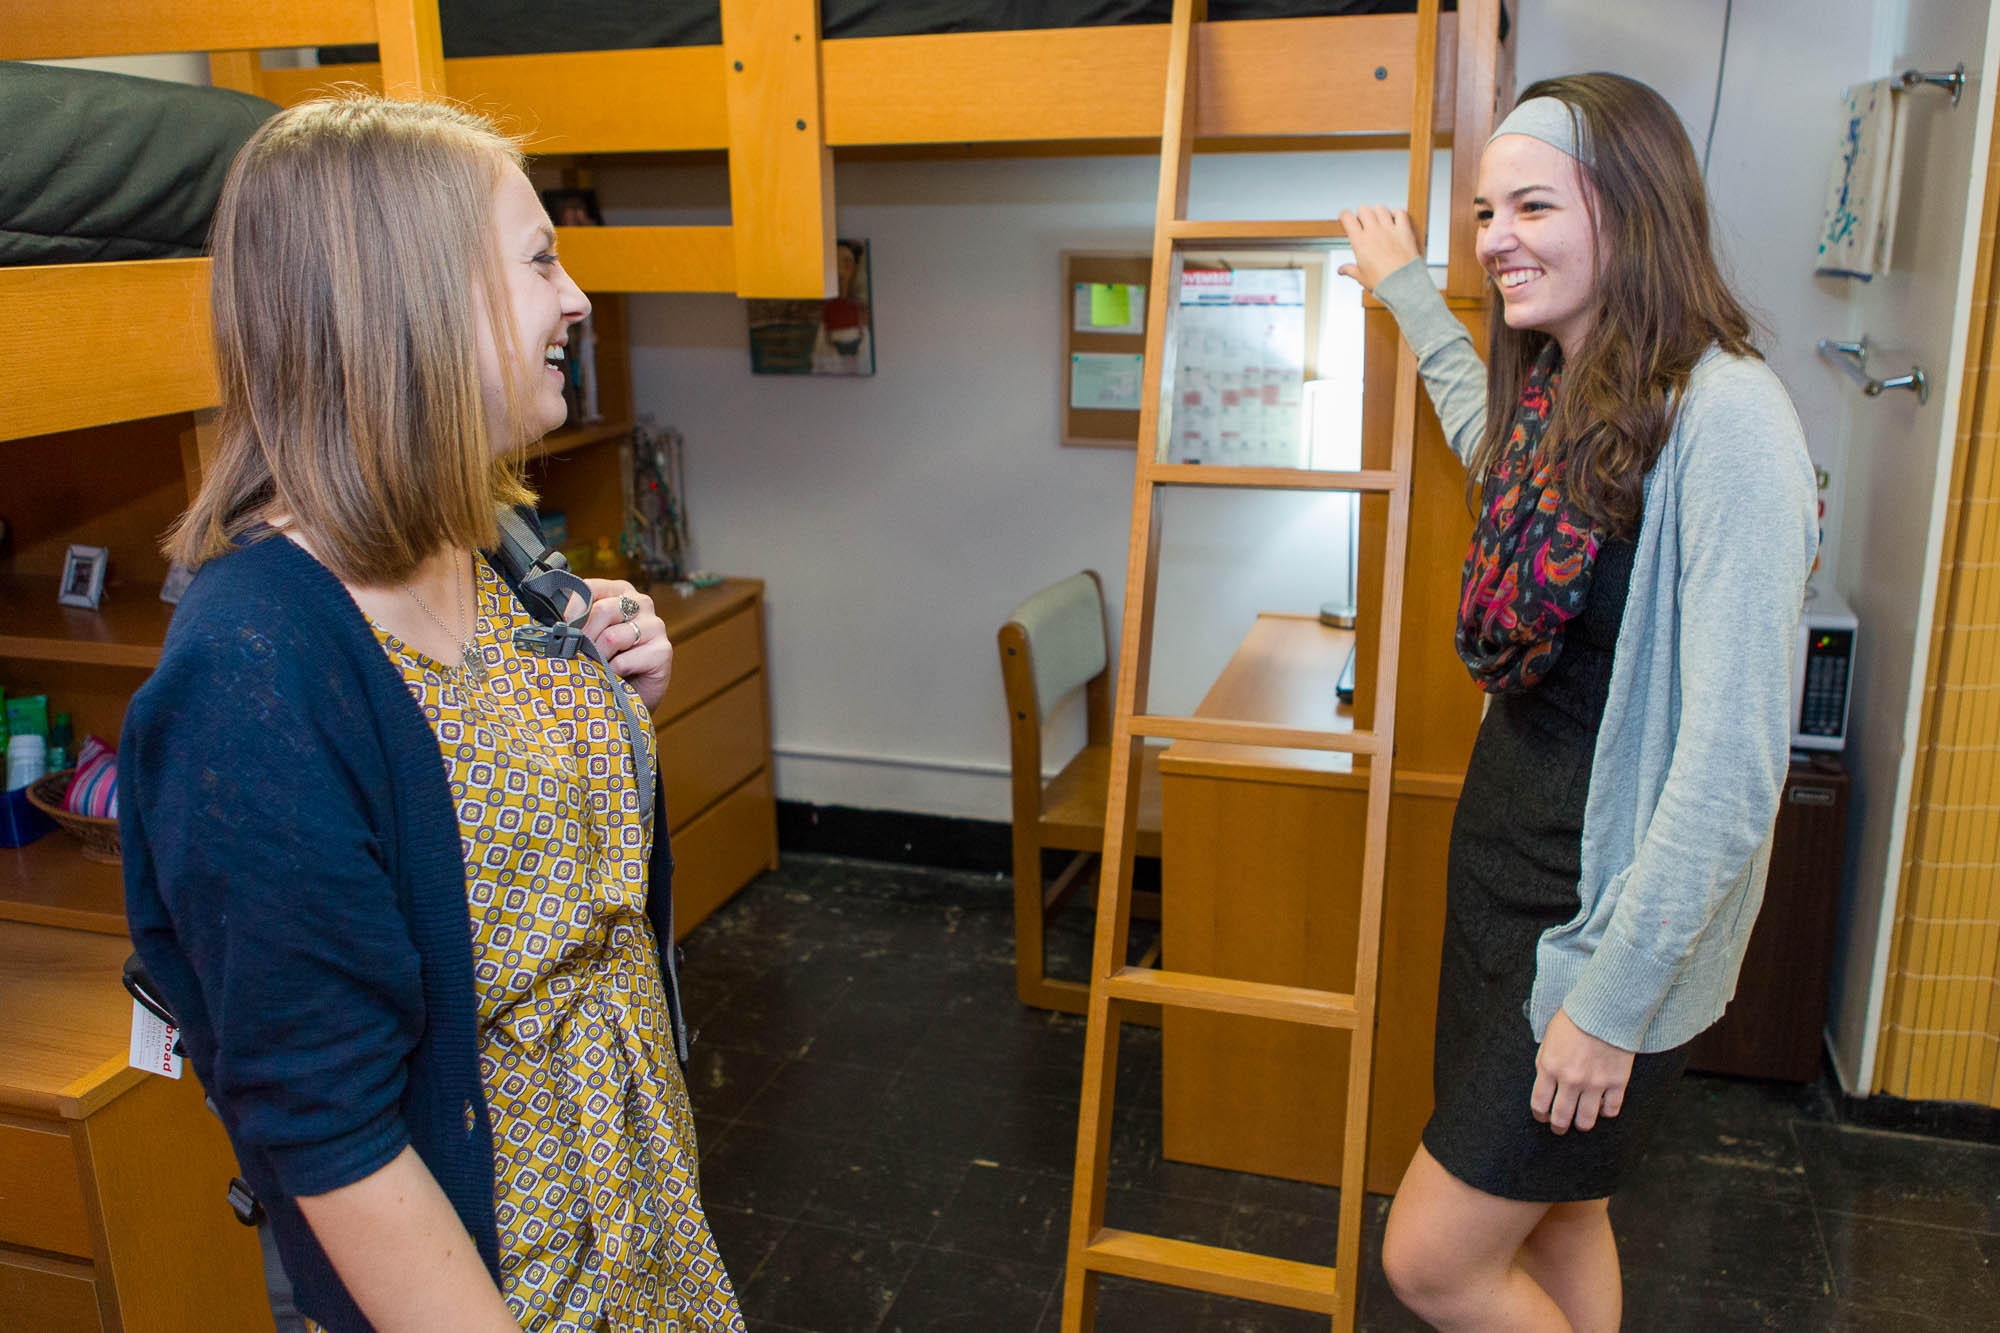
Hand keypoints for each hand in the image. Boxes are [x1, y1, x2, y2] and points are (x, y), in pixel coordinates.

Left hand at [574, 579, 671, 710]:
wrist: (630, 694)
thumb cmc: (606, 660)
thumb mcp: (589, 634)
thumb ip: (576, 620)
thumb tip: (554, 623)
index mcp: (620, 592)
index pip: (590, 587)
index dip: (572, 610)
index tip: (562, 629)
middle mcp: (641, 603)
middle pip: (602, 610)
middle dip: (584, 637)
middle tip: (578, 653)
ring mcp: (655, 626)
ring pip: (612, 637)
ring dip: (598, 657)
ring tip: (596, 665)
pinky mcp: (663, 651)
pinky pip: (624, 661)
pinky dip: (612, 673)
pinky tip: (614, 676)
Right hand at [1336, 205, 1423, 292]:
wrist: (1403, 285)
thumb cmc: (1382, 282)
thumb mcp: (1362, 277)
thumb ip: (1350, 270)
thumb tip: (1341, 270)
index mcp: (1360, 242)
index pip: (1347, 218)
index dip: (1344, 216)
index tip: (1346, 218)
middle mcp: (1374, 232)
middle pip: (1364, 209)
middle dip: (1362, 214)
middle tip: (1363, 222)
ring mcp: (1390, 230)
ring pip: (1380, 208)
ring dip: (1378, 212)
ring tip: (1379, 220)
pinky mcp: (1404, 231)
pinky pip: (1400, 213)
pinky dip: (1396, 213)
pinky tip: (1394, 219)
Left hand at [1530, 1008, 1635, 1134]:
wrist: (1605, 1009)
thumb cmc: (1574, 1020)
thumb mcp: (1548, 1039)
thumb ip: (1545, 1063)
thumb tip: (1544, 1083)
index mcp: (1550, 1067)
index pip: (1540, 1104)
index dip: (1540, 1115)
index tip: (1543, 1116)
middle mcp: (1571, 1080)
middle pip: (1561, 1118)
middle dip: (1558, 1127)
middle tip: (1559, 1128)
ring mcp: (1595, 1083)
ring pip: (1586, 1121)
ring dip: (1581, 1124)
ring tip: (1580, 1122)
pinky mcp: (1617, 1082)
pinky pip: (1611, 1110)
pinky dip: (1606, 1112)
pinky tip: (1602, 1107)